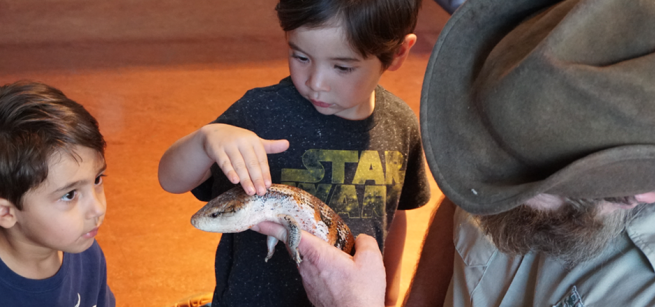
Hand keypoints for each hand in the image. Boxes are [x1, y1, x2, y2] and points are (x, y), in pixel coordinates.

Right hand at [200, 124, 288, 194]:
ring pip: (238, 164)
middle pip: (251, 163)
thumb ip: (270, 146)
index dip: (265, 172)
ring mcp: (229, 145)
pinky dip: (229, 172)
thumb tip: (287, 144)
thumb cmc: (239, 141)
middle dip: (257, 178)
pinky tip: (235, 181)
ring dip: (245, 179)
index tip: (268, 185)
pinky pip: (224, 162)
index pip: (261, 159)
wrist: (215, 133)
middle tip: (261, 192)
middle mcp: (242, 141)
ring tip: (250, 191)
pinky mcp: (217, 150)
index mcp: (254, 140)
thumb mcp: (254, 141)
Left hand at [253, 222, 385, 306]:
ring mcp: (308, 282)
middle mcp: (308, 268)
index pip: (289, 236)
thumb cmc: (361, 295)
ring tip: (323, 246)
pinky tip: (331, 268)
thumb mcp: (371, 261)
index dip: (272, 226)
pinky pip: (310, 272)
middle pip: (294, 246)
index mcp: (318, 255)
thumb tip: (361, 239)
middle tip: (292, 224)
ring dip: (307, 251)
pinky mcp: (313, 292)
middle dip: (291, 234)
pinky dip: (315, 265)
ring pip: (303, 260)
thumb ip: (365, 243)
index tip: (258, 221)